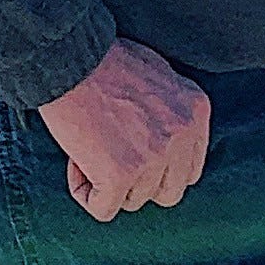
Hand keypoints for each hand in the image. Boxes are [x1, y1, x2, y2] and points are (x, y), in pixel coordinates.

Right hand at [38, 40, 212, 220]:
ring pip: (134, 201)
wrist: (69, 55)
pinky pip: (103, 209)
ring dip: (108, 183)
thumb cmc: (104, 59)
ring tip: (88, 148)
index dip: (158, 167)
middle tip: (110, 155)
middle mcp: (182, 136)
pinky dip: (85, 193)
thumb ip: (171, 109)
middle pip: (168, 192)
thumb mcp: (158, 74)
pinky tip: (75, 162)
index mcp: (196, 110)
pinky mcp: (120, 174)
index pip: (190, 167)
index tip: (130, 150)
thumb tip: (166, 142)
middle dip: (138, 181)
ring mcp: (154, 158)